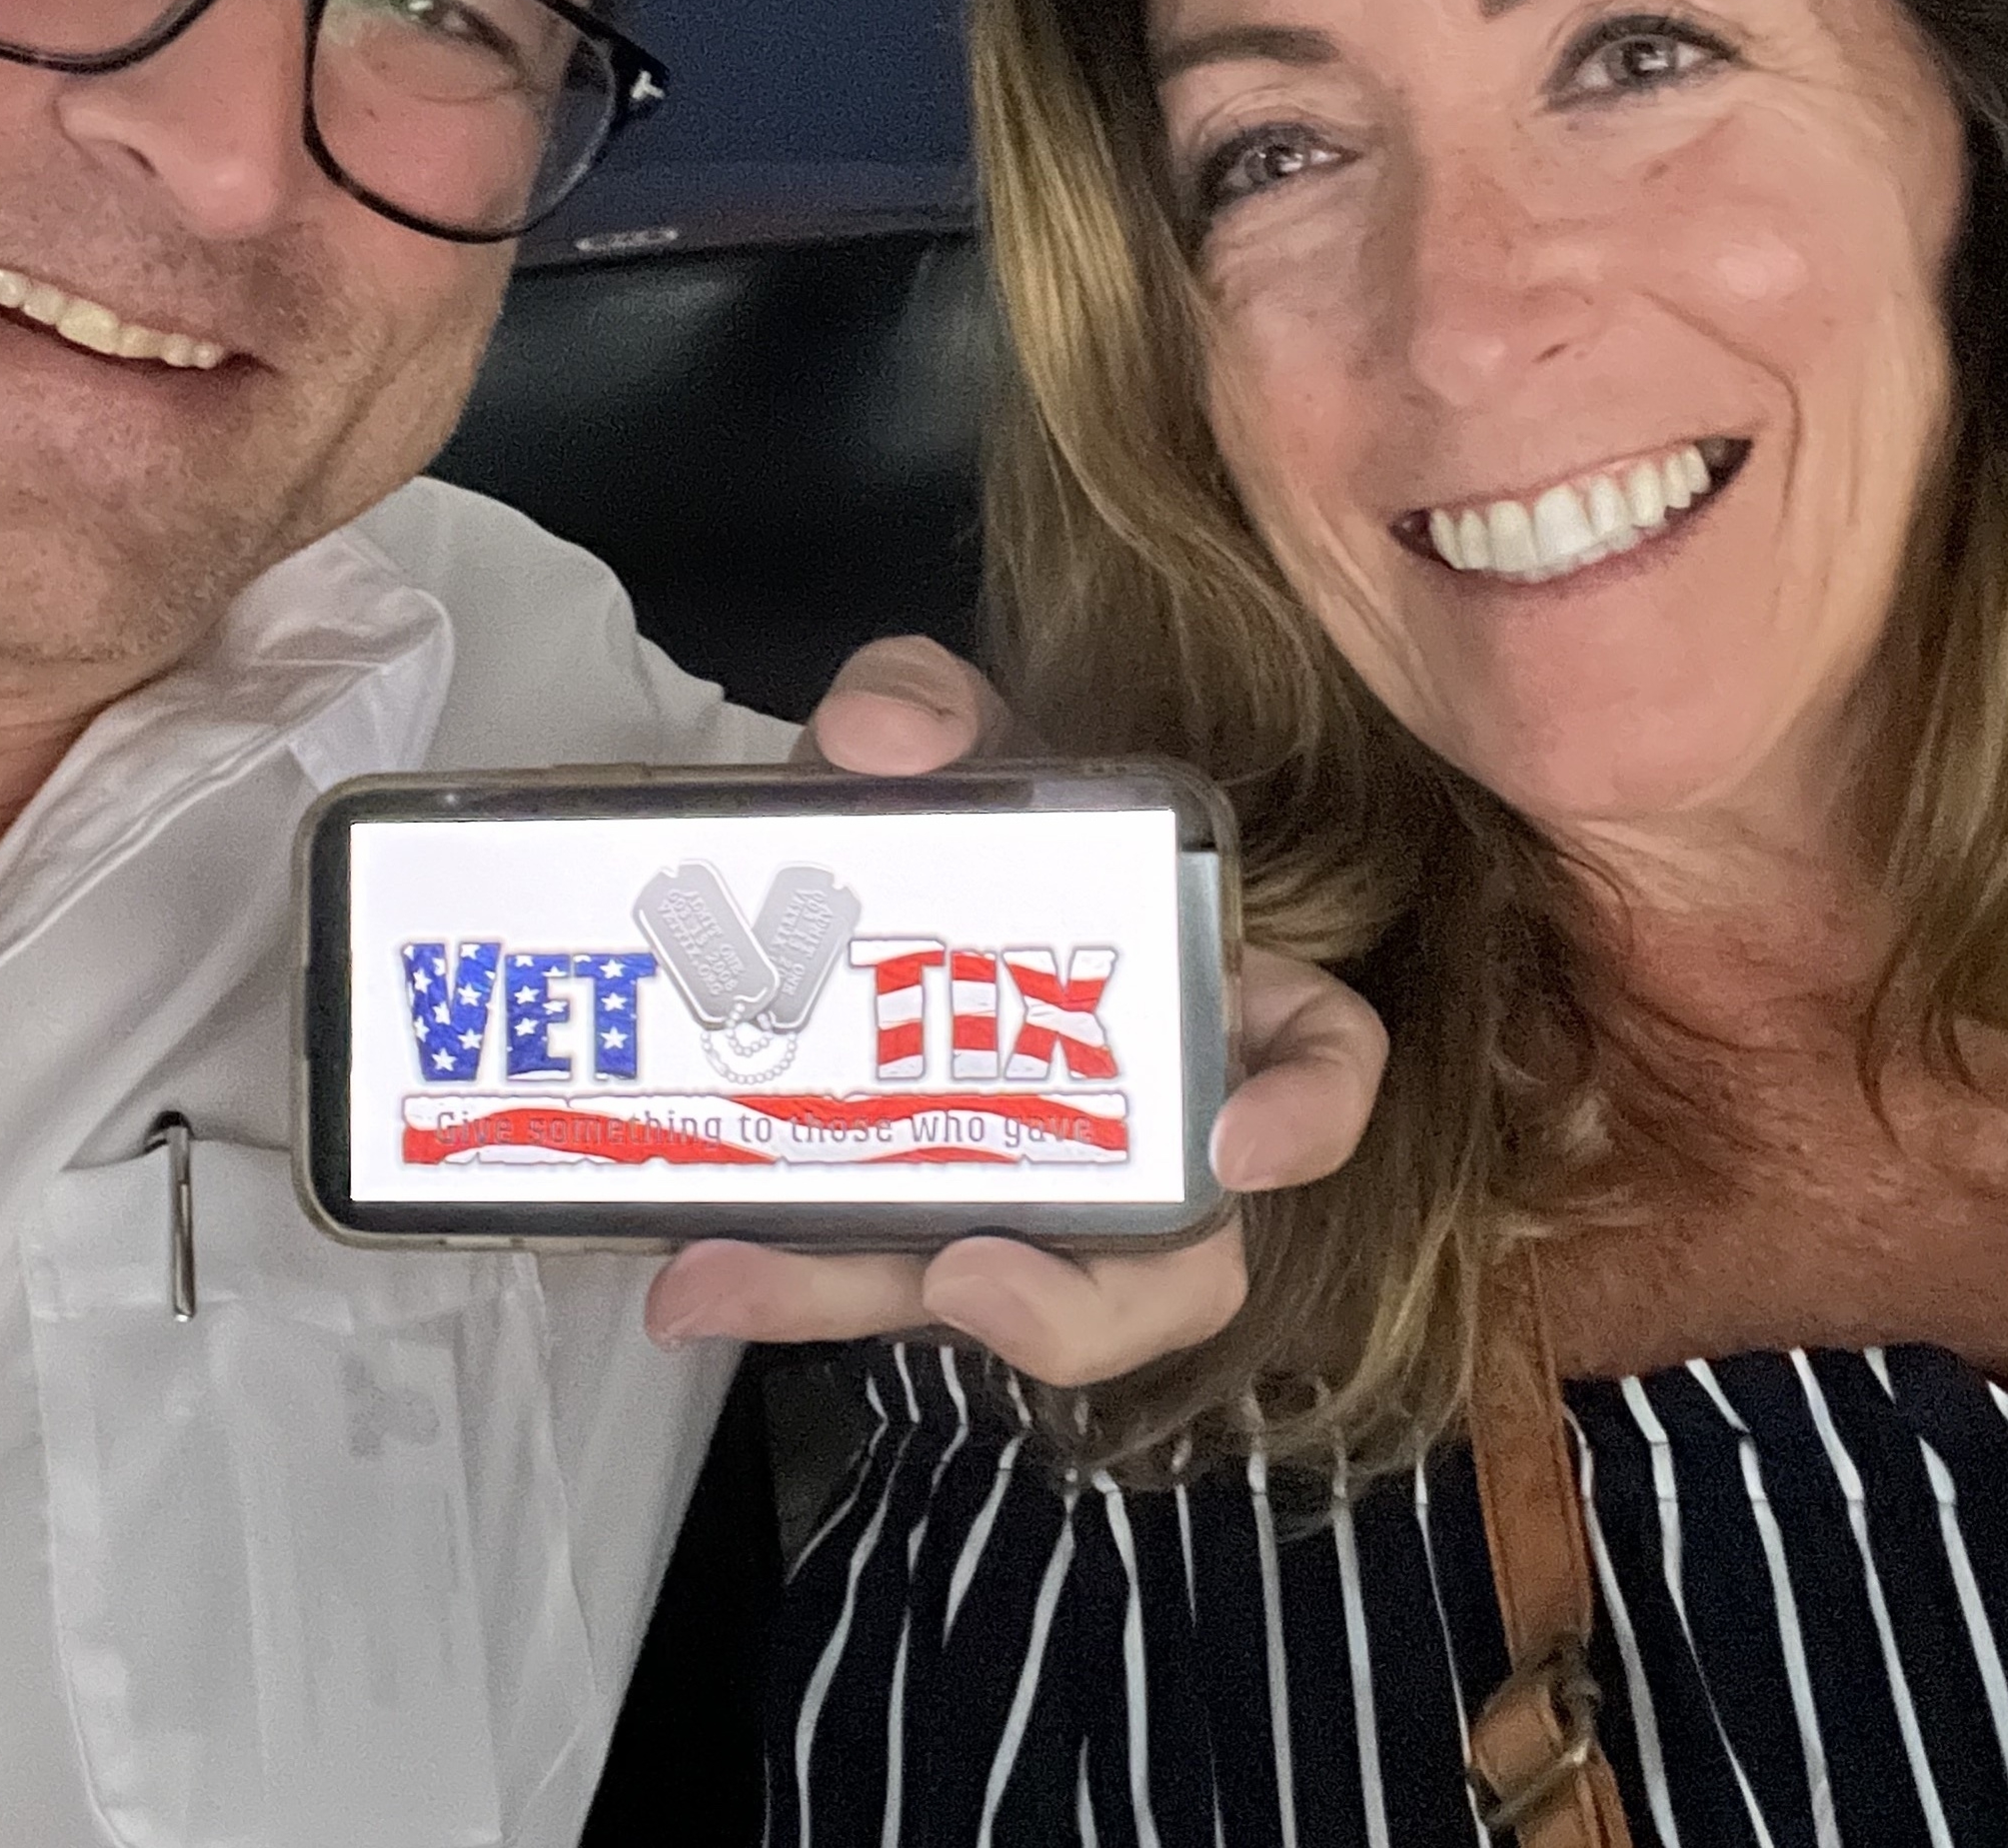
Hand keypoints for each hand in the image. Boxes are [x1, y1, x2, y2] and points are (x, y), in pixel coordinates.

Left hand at [641, 637, 1388, 1385]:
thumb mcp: (945, 732)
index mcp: (1198, 991)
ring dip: (865, 1302)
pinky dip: (778, 1278)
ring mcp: (1022, 1200)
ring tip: (738, 1278)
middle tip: (963, 1276)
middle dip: (1071, 1307)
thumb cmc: (948, 810)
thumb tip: (883, 736)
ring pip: (990, 1303)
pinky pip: (864, 1284)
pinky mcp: (905, 1237)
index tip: (1240, 1148)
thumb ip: (925, 699)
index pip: (1322, 1061)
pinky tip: (685, 1258)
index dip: (1310, 1117)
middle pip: (1172, 1272)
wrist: (833, 859)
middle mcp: (1135, 1125)